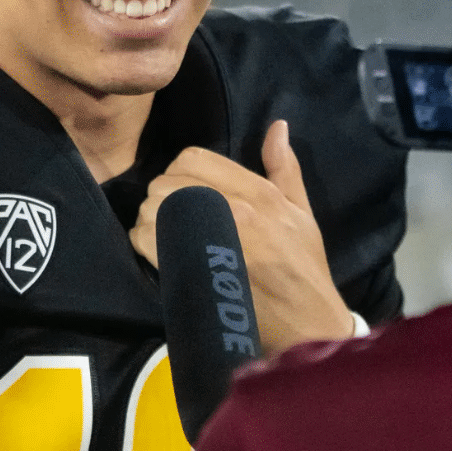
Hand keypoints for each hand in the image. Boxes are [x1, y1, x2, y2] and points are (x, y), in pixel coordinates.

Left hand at [132, 120, 354, 355]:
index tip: (186, 190)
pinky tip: (157, 251)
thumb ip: (284, 168)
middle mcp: (234, 210)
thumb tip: (277, 126)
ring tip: (164, 233)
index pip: (193, 158)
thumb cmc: (304, 268)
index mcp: (259, 192)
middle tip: (172, 214)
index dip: (181, 171)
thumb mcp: (301, 213)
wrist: (307, 324)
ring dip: (151, 218)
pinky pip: (147, 240)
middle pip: (168, 181)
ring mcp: (212, 239)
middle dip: (163, 194)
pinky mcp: (193, 269)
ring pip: (154, 208)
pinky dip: (144, 242)